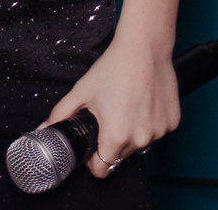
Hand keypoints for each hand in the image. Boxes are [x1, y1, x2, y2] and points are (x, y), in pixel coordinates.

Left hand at [41, 39, 179, 178]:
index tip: (92, 147)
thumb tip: (45, 129)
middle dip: (111, 142)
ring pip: (139, 144)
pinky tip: (142, 103)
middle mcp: (141, 138)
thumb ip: (61, 114)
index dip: (92, 161)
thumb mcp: (81, 91)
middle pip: (120, 156)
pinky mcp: (172, 123)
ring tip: (126, 106)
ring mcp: (160, 131)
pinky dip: (148, 123)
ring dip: (131, 133)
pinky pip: (156, 132)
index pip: (102, 169)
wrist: (144, 48)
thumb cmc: (114, 67)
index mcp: (116, 135)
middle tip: (108, 116)